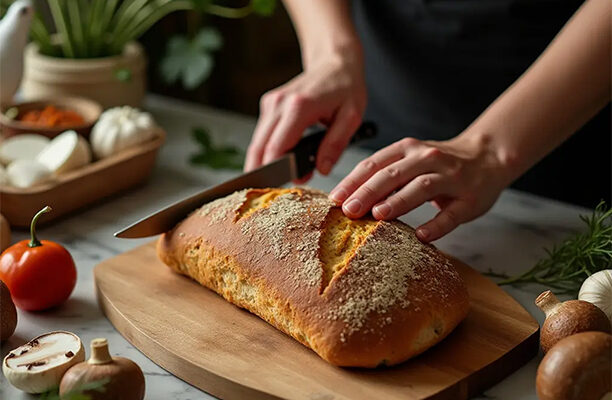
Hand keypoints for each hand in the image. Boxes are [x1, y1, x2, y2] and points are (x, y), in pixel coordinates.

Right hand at [245, 51, 365, 176]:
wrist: (334, 62)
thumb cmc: (346, 88)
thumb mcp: (351, 117)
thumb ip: (335, 144)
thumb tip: (321, 169)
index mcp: (299, 106)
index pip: (277, 146)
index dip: (278, 171)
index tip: (284, 187)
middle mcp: (279, 103)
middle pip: (260, 147)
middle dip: (263, 173)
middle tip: (272, 193)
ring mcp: (271, 103)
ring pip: (257, 142)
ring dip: (263, 163)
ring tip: (276, 181)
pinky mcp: (269, 105)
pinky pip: (263, 135)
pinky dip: (267, 151)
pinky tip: (278, 163)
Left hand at [329, 135, 512, 241]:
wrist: (488, 156)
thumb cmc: (439, 163)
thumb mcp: (411, 159)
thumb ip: (384, 174)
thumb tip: (348, 198)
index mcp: (408, 149)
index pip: (375, 163)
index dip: (353, 181)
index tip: (335, 199)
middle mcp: (428, 159)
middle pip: (394, 174)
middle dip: (369, 192)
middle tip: (349, 210)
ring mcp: (451, 177)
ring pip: (421, 187)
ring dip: (398, 201)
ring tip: (378, 215)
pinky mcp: (469, 198)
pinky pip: (452, 213)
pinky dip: (437, 224)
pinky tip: (421, 235)